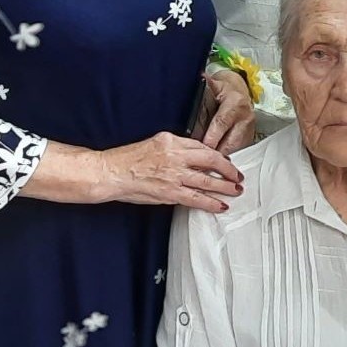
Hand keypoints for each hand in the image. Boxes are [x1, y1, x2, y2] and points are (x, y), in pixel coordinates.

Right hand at [96, 131, 243, 211]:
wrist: (109, 172)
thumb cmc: (126, 160)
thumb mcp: (152, 144)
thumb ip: (172, 149)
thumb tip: (190, 157)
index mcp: (170, 141)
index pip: (201, 146)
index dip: (217, 155)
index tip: (224, 161)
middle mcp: (175, 155)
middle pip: (211, 160)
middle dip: (228, 169)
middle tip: (237, 176)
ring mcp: (174, 174)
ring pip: (208, 180)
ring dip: (225, 186)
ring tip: (236, 190)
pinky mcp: (170, 192)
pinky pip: (197, 198)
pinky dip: (211, 203)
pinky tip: (221, 205)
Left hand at [199, 69, 256, 154]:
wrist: (239, 92)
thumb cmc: (223, 91)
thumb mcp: (213, 86)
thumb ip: (205, 90)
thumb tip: (197, 90)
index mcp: (235, 103)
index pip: (222, 123)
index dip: (212, 137)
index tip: (203, 146)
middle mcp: (245, 117)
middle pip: (231, 140)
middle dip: (216, 151)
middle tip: (203, 160)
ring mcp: (249, 128)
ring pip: (235, 148)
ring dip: (222, 155)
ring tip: (209, 161)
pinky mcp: (250, 136)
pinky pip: (239, 149)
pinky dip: (228, 154)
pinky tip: (218, 157)